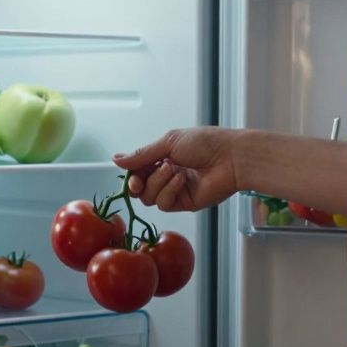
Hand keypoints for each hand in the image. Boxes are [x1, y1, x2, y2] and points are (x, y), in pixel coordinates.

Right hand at [112, 127, 240, 211]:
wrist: (230, 157)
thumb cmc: (206, 144)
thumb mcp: (168, 143)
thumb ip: (142, 155)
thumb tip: (116, 160)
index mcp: (163, 157)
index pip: (137, 171)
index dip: (131, 174)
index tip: (131, 173)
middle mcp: (167, 175)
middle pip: (139, 189)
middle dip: (139, 183)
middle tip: (141, 179)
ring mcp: (175, 191)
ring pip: (149, 198)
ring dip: (158, 182)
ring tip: (174, 169)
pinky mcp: (184, 204)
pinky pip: (164, 204)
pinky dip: (170, 190)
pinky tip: (182, 179)